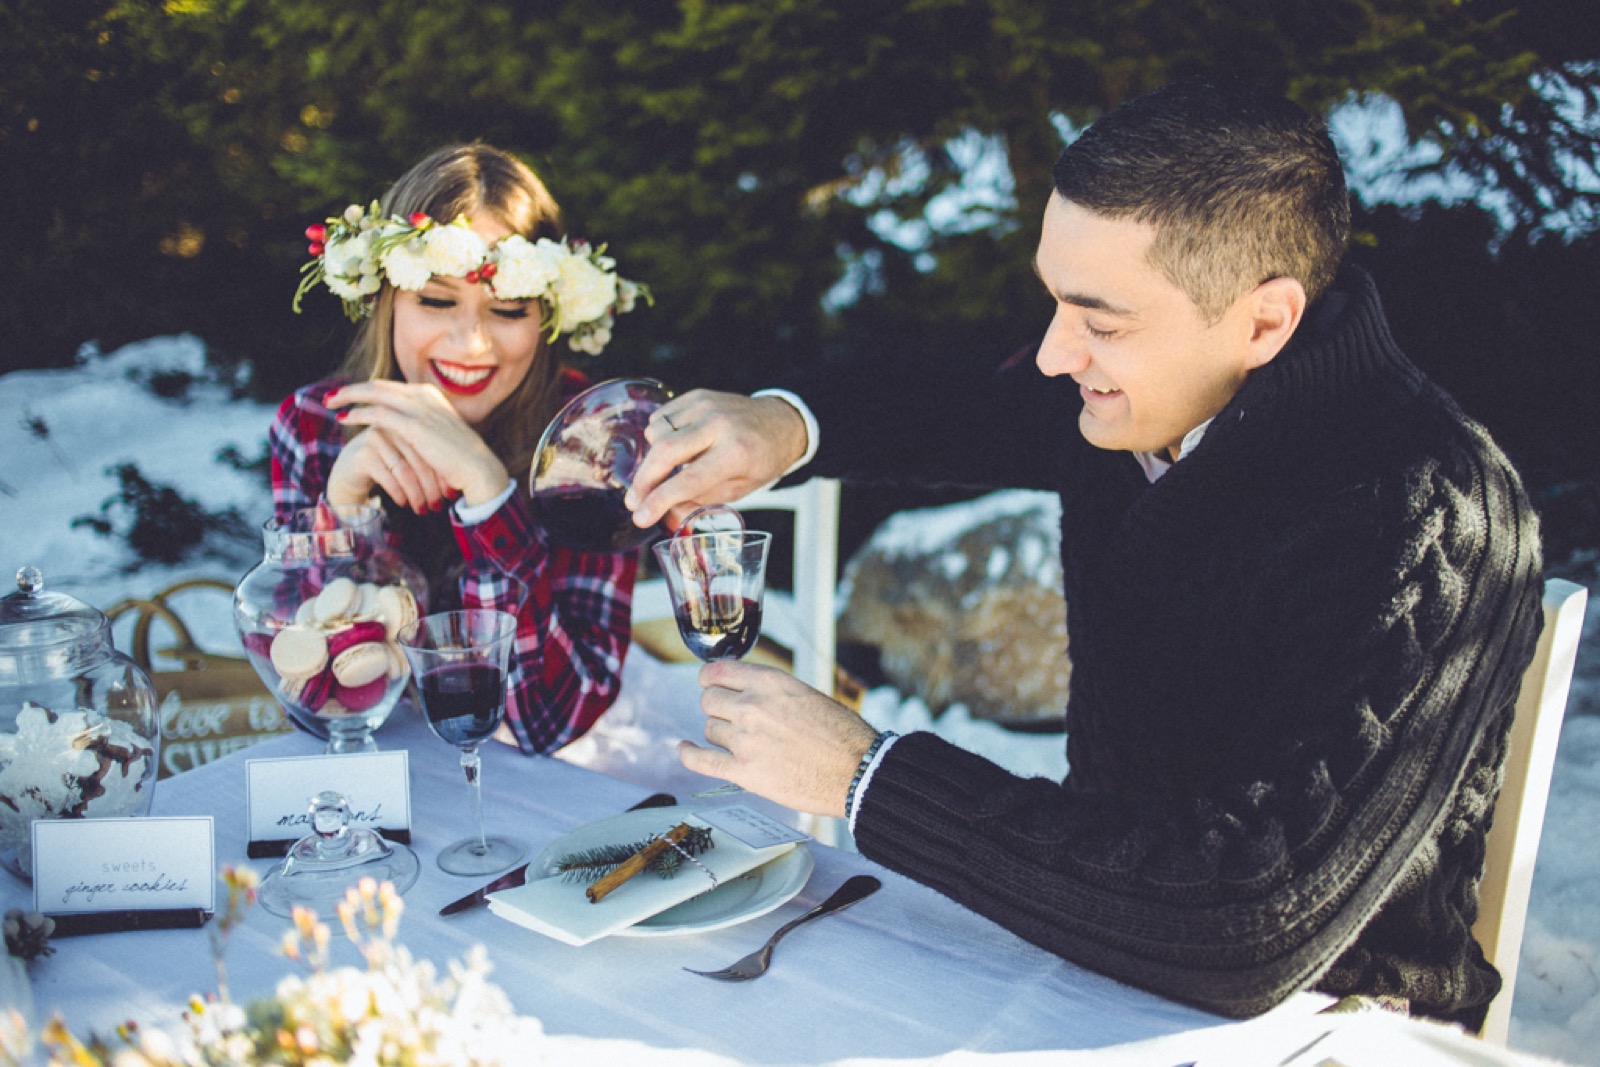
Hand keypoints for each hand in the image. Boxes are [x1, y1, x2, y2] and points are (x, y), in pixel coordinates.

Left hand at [326, 381, 509, 512]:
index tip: (348, 397)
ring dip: (349, 398)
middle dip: (351, 390)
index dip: (366, 390)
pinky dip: (359, 414)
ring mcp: (419, 408)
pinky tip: (345, 419)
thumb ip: (420, 426)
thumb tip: (402, 431)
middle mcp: (424, 396)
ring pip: (374, 394)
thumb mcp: (439, 434)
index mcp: (430, 395)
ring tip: (330, 405)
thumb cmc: (459, 458)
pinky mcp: (414, 425)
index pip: (389, 386)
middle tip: (331, 397)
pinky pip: (378, 414)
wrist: (478, 469)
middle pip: (378, 385)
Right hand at [625, 390, 807, 529]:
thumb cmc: (761, 460)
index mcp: (736, 453)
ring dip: (653, 457)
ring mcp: (706, 406)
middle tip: (634, 502)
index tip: (640, 518)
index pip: (689, 480)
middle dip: (643, 481)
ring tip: (665, 470)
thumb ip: (701, 501)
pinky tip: (673, 447)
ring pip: (657, 432)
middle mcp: (719, 425)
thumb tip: (666, 514)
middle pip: (664, 452)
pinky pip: (661, 417)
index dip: (660, 501)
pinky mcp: (697, 396)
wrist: (780, 421)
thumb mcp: (739, 490)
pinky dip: (659, 436)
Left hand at [679, 661, 877, 816]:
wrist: (857, 771)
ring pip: (709, 729)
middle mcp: (752, 706)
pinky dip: (689, 755)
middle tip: (732, 718)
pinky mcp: (744, 772)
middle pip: (708, 701)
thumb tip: (742, 693)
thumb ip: (770, 691)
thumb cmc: (841, 734)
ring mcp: (745, 739)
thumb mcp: (805, 694)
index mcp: (769, 682)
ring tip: (740, 741)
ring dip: (720, 734)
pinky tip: (685, 750)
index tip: (712, 685)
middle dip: (718, 708)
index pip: (717, 672)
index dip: (711, 679)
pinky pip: (700, 760)